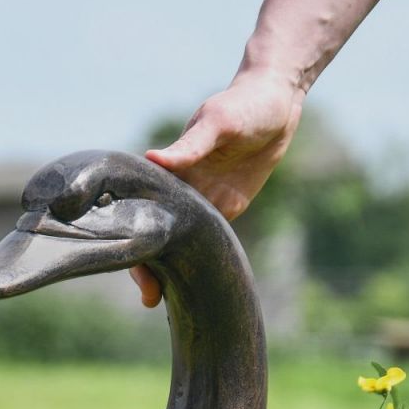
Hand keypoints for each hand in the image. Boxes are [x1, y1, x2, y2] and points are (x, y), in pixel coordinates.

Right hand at [130, 70, 303, 307]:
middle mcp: (180, 187)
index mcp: (169, 168)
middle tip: (149, 300)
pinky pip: (208, 238)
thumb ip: (189, 145)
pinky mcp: (225, 209)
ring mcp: (202, 200)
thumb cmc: (242, 105)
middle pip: (156, 233)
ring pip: (179, 242)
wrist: (277, 104)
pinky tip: (193, 288)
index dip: (132, 236)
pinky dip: (197, 261)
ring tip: (163, 304)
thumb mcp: (217, 122)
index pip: (140, 206)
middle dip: (149, 266)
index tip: (130, 264)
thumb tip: (153, 158)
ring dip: (170, 271)